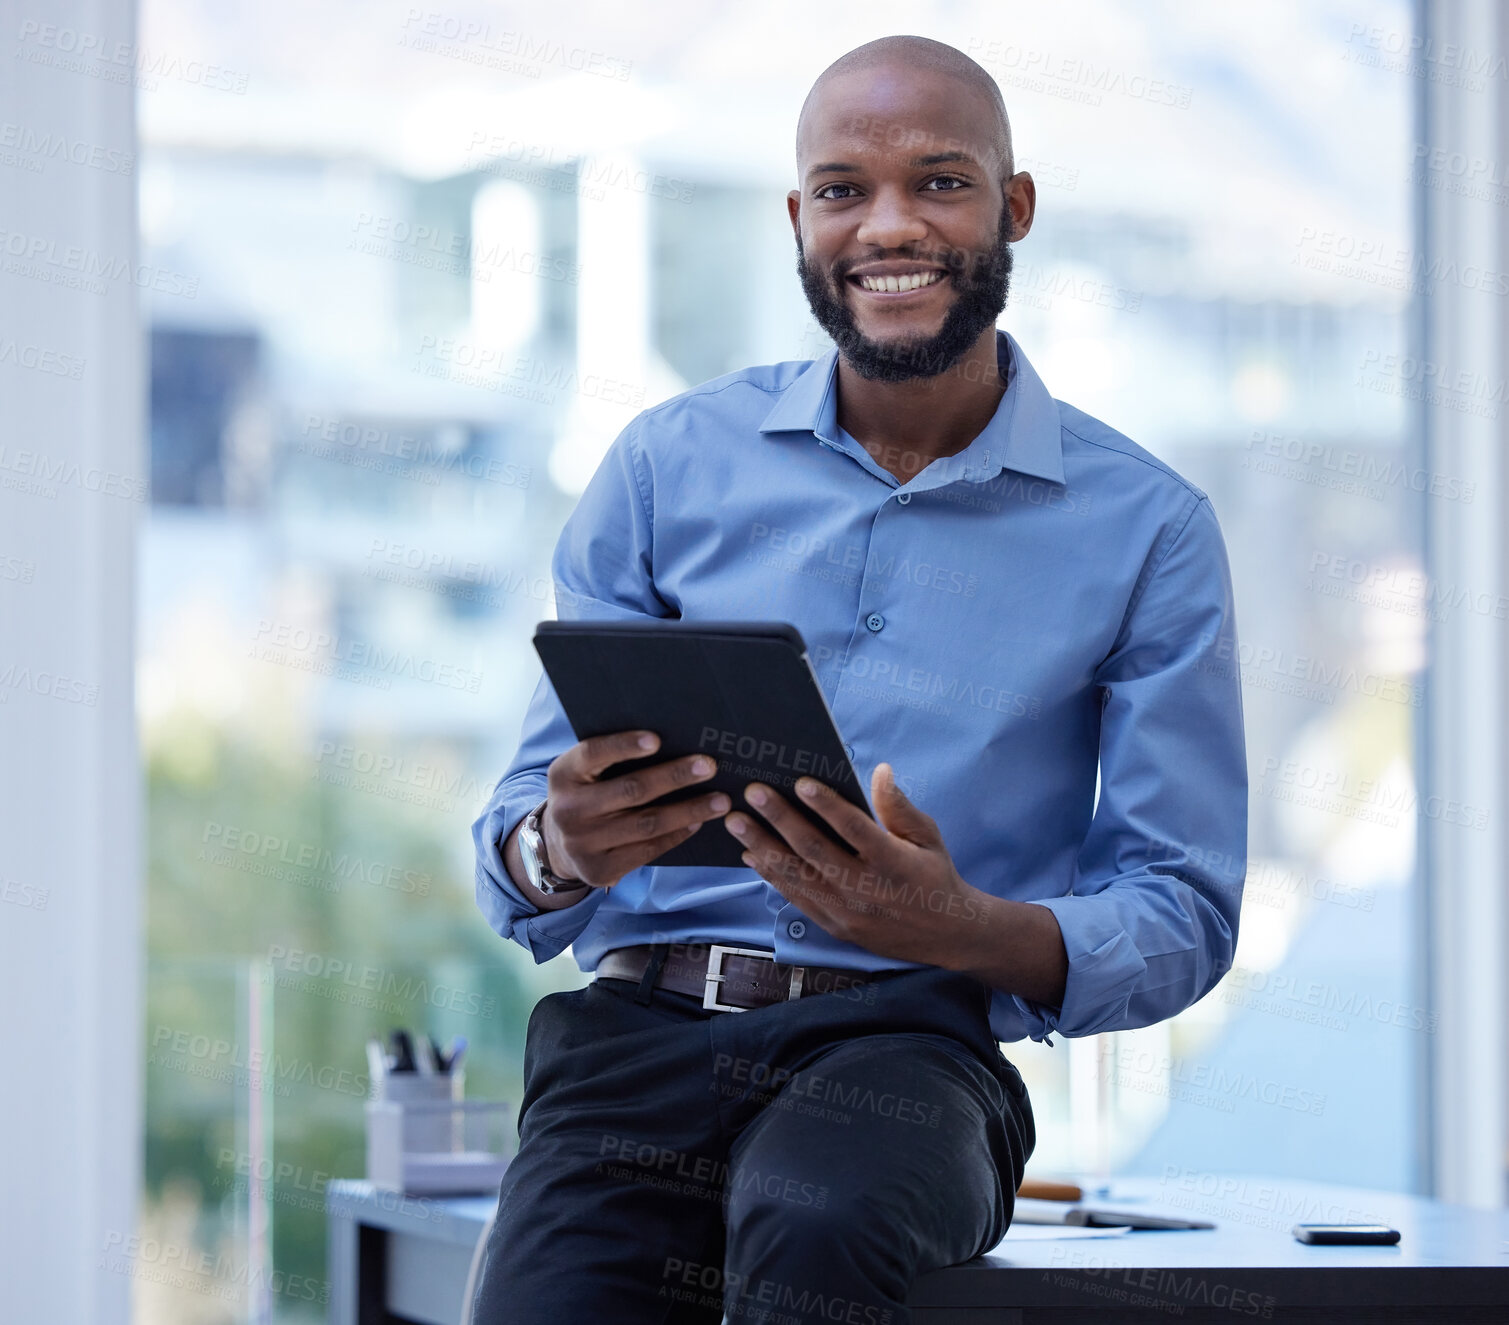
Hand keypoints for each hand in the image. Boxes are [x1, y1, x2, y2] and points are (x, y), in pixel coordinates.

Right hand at [542, 730, 731, 888]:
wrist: (558, 846)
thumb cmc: (586, 795)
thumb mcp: (585, 773)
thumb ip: (612, 759)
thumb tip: (673, 739)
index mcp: (563, 775)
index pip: (593, 754)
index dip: (624, 745)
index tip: (657, 739)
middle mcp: (568, 810)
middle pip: (630, 790)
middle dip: (675, 776)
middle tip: (709, 766)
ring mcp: (582, 844)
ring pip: (646, 824)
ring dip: (688, 810)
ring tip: (720, 800)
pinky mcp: (599, 870)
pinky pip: (647, 850)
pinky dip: (676, 835)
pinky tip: (697, 822)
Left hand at [723, 762, 988, 964]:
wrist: (945, 935)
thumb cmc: (934, 874)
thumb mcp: (928, 836)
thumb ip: (899, 806)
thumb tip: (879, 771)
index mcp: (894, 862)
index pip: (855, 829)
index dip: (827, 805)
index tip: (800, 782)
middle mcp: (867, 889)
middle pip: (815, 850)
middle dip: (779, 819)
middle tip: (752, 792)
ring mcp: (847, 912)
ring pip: (797, 875)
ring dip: (763, 846)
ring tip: (737, 821)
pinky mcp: (835, 927)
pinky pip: (797, 897)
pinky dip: (771, 876)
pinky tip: (752, 854)